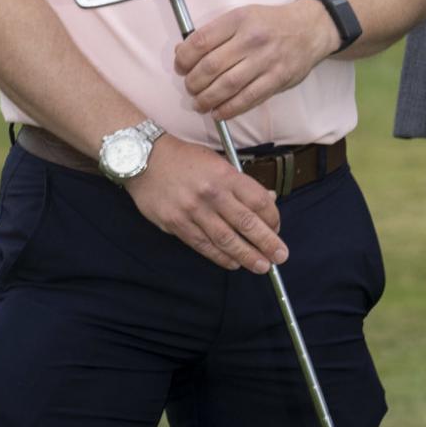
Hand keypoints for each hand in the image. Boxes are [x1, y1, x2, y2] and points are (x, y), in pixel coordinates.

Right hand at [124, 135, 286, 272]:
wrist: (145, 160)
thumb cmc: (187, 160)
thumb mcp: (219, 162)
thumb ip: (242, 184)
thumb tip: (268, 200)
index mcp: (226, 175)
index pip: (258, 201)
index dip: (272, 218)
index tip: (277, 229)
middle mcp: (211, 194)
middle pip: (246, 223)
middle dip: (266, 243)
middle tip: (280, 257)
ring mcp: (192, 211)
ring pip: (225, 239)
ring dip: (246, 255)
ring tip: (261, 266)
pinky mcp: (175, 224)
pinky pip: (202, 245)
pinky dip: (220, 257)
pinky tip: (233, 263)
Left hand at [176, 0, 336, 120]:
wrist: (310, 29)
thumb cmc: (271, 24)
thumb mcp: (243, 16)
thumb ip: (215, 34)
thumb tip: (183, 53)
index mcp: (239, 19)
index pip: (201, 41)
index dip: (184, 59)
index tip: (181, 67)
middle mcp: (252, 38)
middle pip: (211, 66)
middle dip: (193, 83)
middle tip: (190, 88)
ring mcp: (267, 60)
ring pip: (227, 85)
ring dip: (207, 99)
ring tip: (200, 104)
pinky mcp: (278, 78)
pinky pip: (248, 98)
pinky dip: (229, 109)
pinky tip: (219, 112)